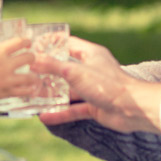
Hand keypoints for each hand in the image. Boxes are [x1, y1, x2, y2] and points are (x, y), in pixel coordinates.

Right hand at [0, 37, 38, 113]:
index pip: (18, 42)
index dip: (26, 42)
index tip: (28, 43)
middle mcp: (5, 65)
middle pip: (29, 58)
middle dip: (31, 58)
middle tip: (31, 59)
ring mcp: (6, 80)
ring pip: (29, 77)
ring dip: (32, 77)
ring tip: (33, 78)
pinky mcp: (5, 93)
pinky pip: (22, 92)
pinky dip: (28, 91)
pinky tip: (30, 90)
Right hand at [34, 37, 160, 132]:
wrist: (132, 109)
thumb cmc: (107, 84)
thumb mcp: (75, 72)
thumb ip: (53, 66)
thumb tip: (33, 60)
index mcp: (91, 54)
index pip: (68, 44)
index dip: (52, 44)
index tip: (35, 46)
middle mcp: (91, 70)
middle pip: (66, 69)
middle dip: (48, 73)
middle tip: (29, 74)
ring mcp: (93, 89)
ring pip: (69, 91)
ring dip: (53, 95)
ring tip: (33, 96)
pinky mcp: (94, 106)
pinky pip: (74, 109)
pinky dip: (61, 113)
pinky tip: (44, 117)